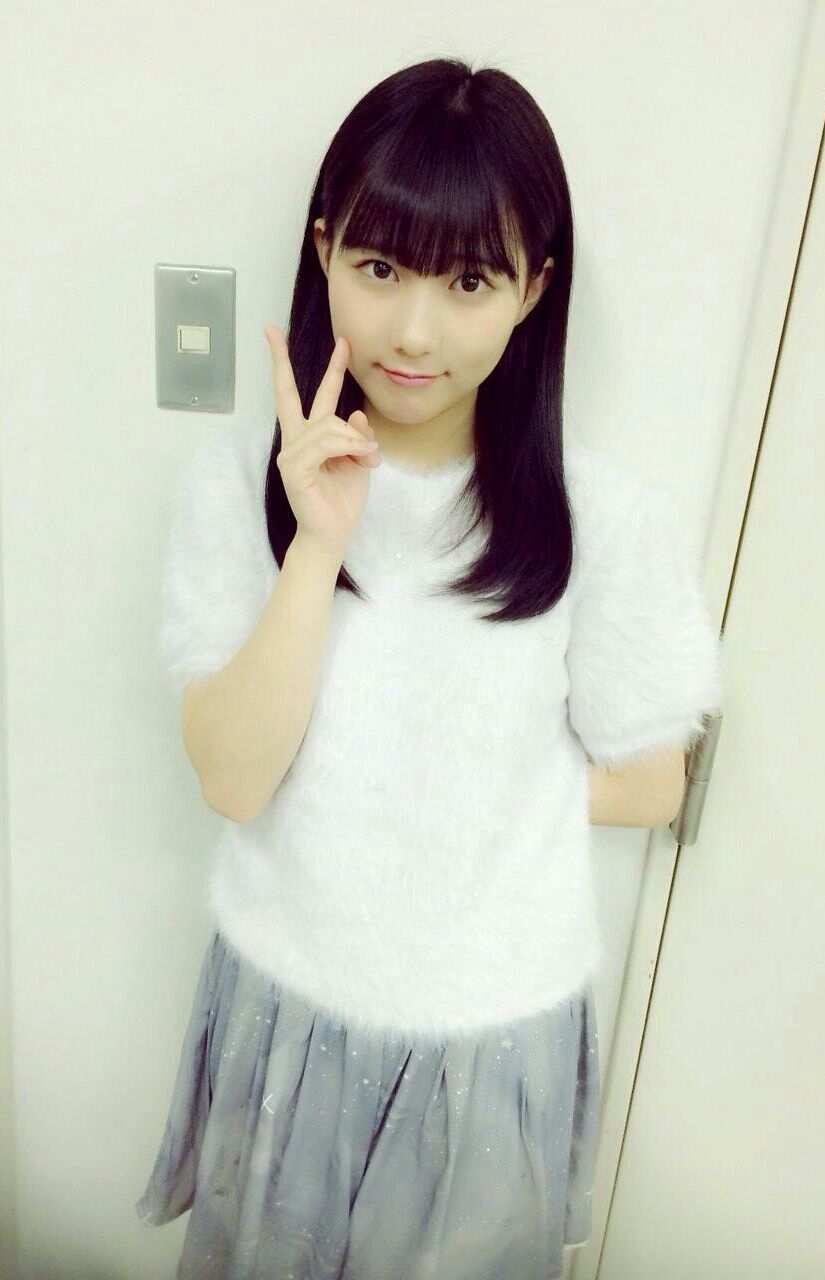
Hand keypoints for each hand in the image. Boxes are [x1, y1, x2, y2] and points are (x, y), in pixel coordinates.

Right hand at [263, 325, 379, 561]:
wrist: (333, 534)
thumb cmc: (343, 500)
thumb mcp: (360, 460)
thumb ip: (359, 435)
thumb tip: (357, 414)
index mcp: (311, 436)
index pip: (304, 395)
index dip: (307, 367)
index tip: (307, 338)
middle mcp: (296, 440)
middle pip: (288, 393)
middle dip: (280, 360)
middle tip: (270, 330)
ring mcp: (291, 453)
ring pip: (329, 424)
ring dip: (356, 440)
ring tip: (368, 458)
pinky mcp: (294, 468)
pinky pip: (326, 443)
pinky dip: (350, 448)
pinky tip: (362, 459)